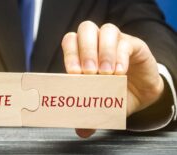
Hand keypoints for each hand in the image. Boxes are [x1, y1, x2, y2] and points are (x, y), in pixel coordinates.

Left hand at [61, 21, 163, 137]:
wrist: (141, 91)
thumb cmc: (115, 91)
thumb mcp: (101, 103)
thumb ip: (90, 114)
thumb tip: (81, 131)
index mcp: (84, 52)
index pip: (71, 41)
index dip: (70, 54)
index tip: (73, 74)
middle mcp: (98, 42)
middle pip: (86, 29)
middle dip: (85, 50)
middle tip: (88, 73)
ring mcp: (116, 40)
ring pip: (107, 30)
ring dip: (104, 52)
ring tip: (106, 74)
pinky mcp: (134, 44)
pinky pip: (125, 43)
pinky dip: (121, 57)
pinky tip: (120, 73)